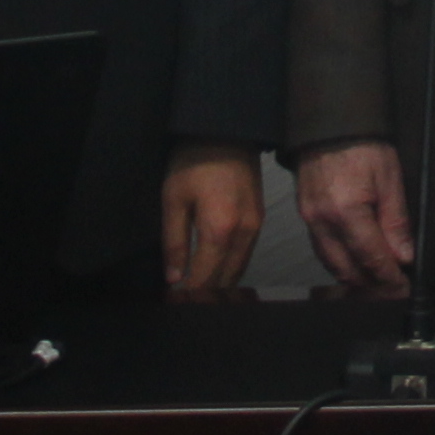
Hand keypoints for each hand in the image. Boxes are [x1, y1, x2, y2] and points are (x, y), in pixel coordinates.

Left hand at [160, 145, 264, 297]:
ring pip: (239, 270)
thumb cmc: (193, 163)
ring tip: (199, 290)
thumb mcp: (174, 200)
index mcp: (220, 230)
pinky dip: (232, 268)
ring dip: (221, 283)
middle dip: (206, 293)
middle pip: (226, 279)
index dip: (190, 294)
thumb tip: (174, 278)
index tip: (177, 302)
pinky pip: (246, 254)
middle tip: (186, 299)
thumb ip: (174, 242)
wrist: (226, 132)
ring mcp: (256, 227)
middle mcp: (244, 234)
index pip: (206, 278)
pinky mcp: (260, 219)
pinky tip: (217, 270)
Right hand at [296, 136, 412, 295]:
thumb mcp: (390, 179)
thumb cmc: (362, 144)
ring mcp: (309, 219)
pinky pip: (321, 249)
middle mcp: (322, 221)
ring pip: (331, 264)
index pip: (371, 258)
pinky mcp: (304, 215)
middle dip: (372, 285)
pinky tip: (355, 262)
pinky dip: (339, 261)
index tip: (403, 288)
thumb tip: (403, 256)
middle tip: (393, 289)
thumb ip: (396, 222)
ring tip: (377, 280)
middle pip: (347, 270)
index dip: (389, 278)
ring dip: (354, 277)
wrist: (329, 122)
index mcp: (346, 211)